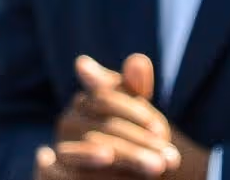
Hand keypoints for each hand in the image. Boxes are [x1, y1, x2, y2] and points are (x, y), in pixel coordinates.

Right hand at [52, 53, 183, 176]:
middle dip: (139, 142)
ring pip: (90, 152)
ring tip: (156, 166)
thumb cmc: (134, 139)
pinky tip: (97, 156)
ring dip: (127, 158)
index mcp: (84, 103)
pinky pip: (65, 172)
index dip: (133, 111)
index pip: (104, 98)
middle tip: (171, 159)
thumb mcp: (138, 113)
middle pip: (103, 128)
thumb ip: (135, 88)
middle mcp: (68, 123)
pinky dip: (88, 163)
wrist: (127, 173)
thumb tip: (139, 60)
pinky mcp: (57, 173)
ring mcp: (62, 149)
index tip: (160, 130)